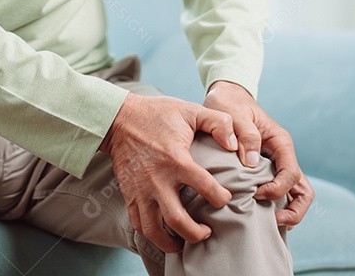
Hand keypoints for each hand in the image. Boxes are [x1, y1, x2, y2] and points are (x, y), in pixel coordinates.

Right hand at [100, 92, 239, 251]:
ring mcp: (141, 190)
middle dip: (196, 233)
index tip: (225, 199)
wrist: (119, 119)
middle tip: (207, 232)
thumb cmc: (157, 114)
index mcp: (176, 160)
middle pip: (178, 220)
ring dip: (171, 242)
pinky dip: (151, 235)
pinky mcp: (129, 194)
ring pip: (154, 229)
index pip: (206, 188)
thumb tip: (235, 143)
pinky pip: (138, 223)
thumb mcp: (190, 111)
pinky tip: (163, 234)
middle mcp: (157, 180)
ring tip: (184, 243)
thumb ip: (218, 123)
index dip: (221, 198)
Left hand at [203, 81, 314, 227]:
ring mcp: (276, 164)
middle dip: (294, 210)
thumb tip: (251, 162)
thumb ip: (245, 135)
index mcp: (280, 142)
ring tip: (270, 223)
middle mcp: (283, 155)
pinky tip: (258, 214)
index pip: (290, 174)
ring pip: (295, 194)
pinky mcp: (265, 169)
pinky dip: (275, 204)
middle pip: (303, 189)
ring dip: (288, 210)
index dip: (277, 189)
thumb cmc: (229, 104)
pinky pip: (279, 191)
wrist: (225, 96)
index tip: (255, 194)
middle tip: (273, 221)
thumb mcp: (233, 114)